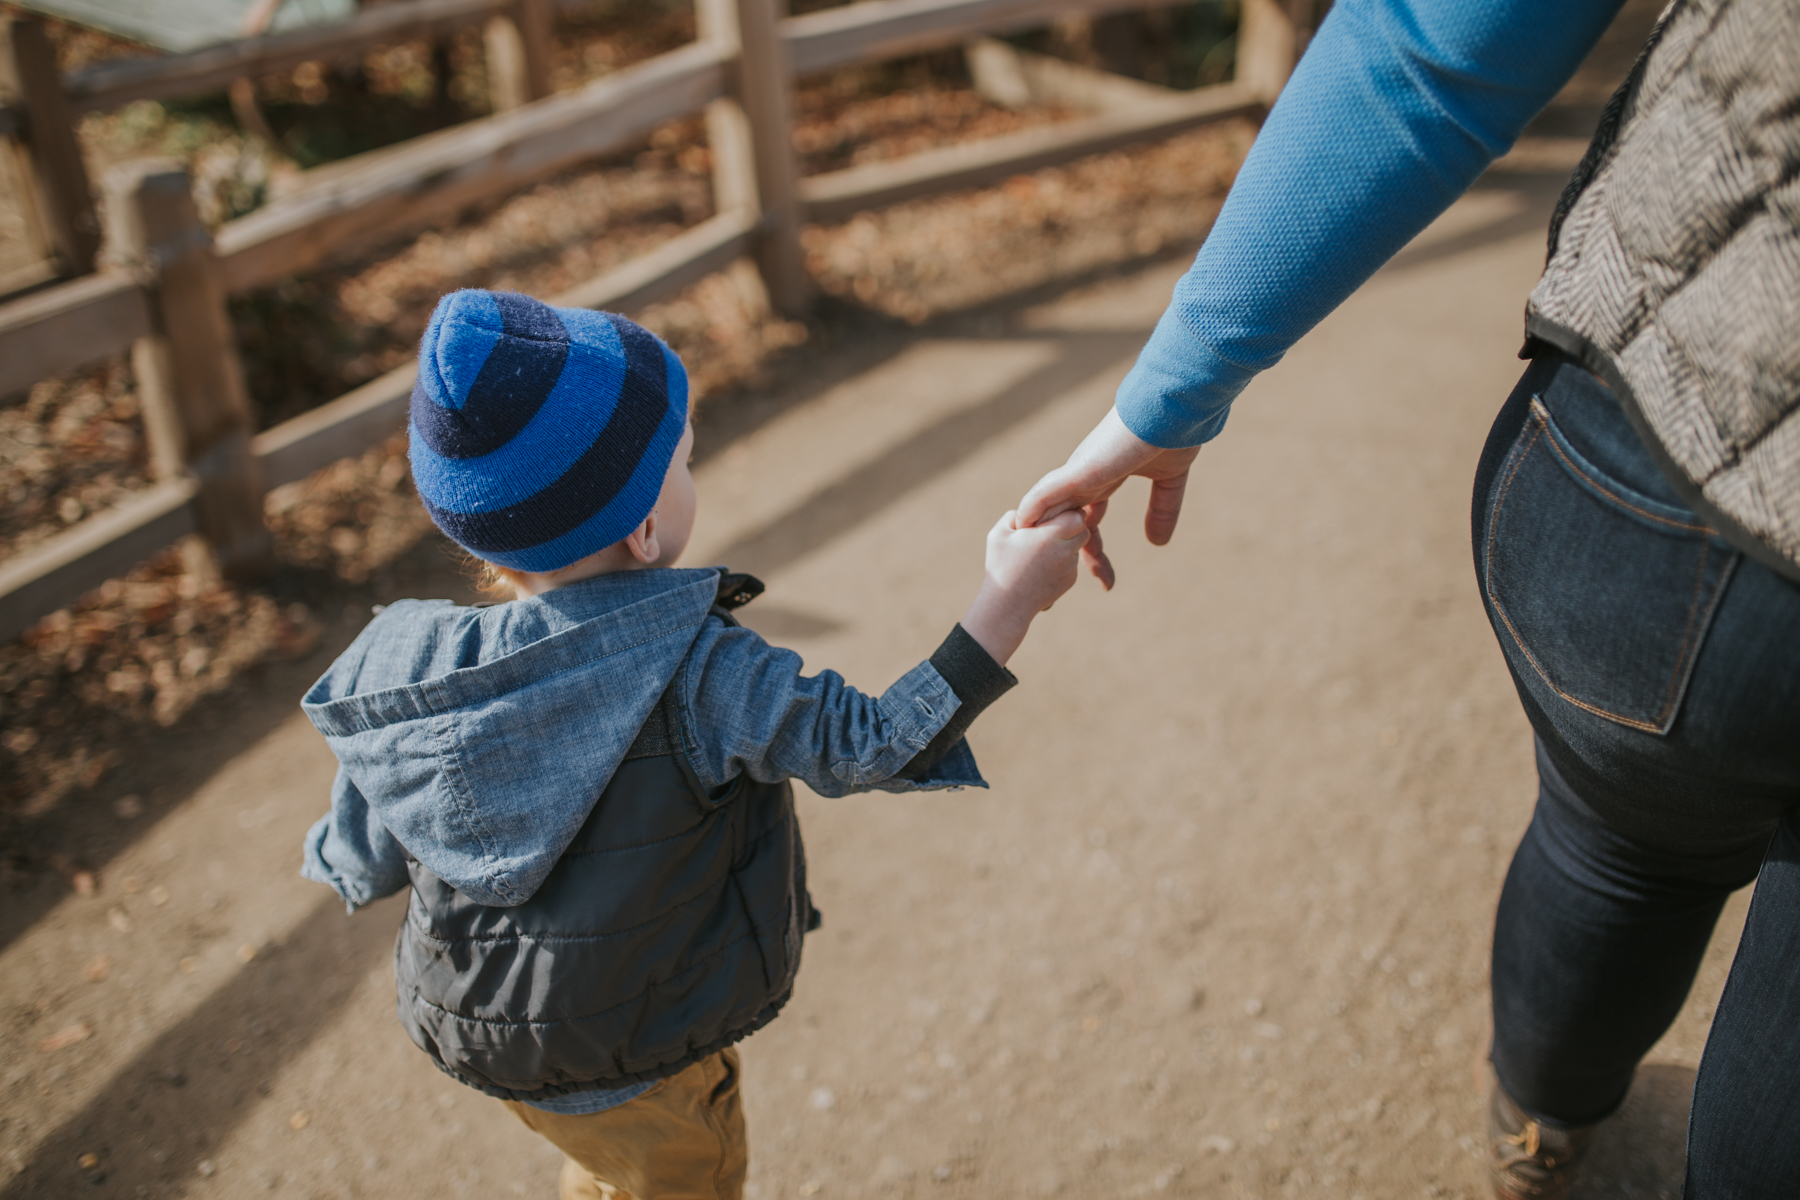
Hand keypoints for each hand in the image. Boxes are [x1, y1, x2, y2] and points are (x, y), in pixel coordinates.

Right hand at [960, 509, 1089, 664]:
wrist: (1007, 605)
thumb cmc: (1000, 567)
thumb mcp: (999, 533)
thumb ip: (1014, 515)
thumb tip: (1029, 511)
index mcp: (1050, 536)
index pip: (1077, 516)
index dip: (1067, 513)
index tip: (1053, 516)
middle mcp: (1065, 551)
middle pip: (1083, 530)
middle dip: (1070, 527)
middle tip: (1051, 529)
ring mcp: (1070, 568)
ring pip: (1077, 546)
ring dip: (1066, 544)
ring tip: (1042, 550)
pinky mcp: (1069, 581)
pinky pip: (1072, 563)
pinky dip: (1062, 561)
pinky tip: (1042, 566)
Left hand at [1017, 407, 1199, 588]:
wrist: (1177, 406)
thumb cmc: (1174, 431)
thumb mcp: (1168, 480)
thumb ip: (1161, 510)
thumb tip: (1156, 544)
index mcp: (1105, 477)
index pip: (1090, 522)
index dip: (1093, 553)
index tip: (1103, 582)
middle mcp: (1087, 475)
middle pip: (1064, 524)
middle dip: (1057, 557)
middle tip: (1053, 598)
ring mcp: (1083, 470)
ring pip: (1051, 510)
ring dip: (1040, 541)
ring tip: (1031, 572)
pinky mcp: (1085, 466)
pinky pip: (1051, 488)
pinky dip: (1036, 506)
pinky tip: (1023, 524)